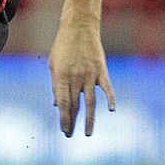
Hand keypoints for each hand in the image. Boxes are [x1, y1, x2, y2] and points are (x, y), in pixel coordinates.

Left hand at [48, 22, 114, 136]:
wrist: (79, 29)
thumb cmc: (63, 47)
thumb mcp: (53, 65)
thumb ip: (55, 85)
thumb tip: (58, 105)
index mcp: (61, 77)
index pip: (63, 103)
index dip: (64, 118)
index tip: (64, 130)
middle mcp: (76, 78)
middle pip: (75, 105)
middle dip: (72, 122)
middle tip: (70, 135)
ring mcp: (90, 75)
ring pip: (91, 102)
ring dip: (89, 119)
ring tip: (88, 133)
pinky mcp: (102, 71)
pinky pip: (108, 88)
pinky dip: (111, 99)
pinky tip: (112, 110)